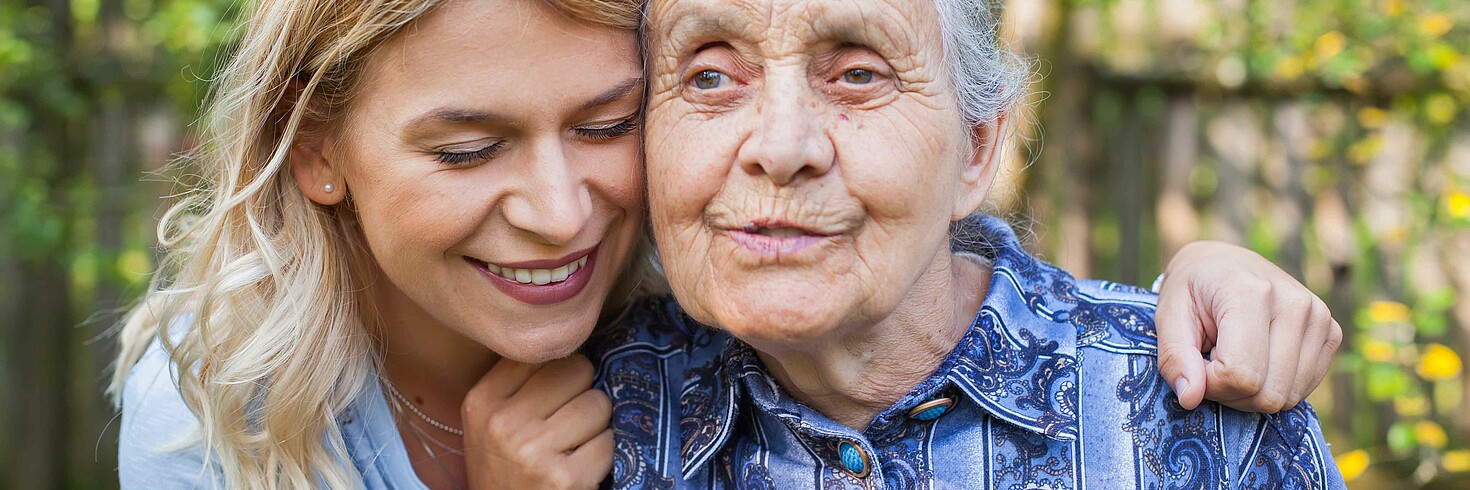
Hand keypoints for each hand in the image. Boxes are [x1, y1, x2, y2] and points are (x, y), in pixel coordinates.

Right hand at [462, 354, 613, 488]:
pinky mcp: (564, 479)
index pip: (542, 353)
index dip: (560, 370)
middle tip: (570, 422)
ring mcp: (533, 452)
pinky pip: (609, 443)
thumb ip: (522, 383)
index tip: (557, 393)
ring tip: (575, 446)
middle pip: (577, 370)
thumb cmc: (504, 469)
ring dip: (597, 425)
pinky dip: (604, 455)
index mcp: (482, 401)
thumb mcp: (490, 423)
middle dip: (583, 394)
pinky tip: (583, 467)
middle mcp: (503, 423)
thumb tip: (573, 337)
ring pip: (599, 404)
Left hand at [1154, 241, 1342, 412]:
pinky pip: (1303, 390)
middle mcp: (1295, 303)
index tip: (1197, 362)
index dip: (1210, 384)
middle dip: (1231, 393)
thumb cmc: (1191, 291)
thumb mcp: (1167, 317)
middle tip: (1213, 362)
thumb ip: (1173, 358)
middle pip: (1267, 393)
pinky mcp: (1331, 332)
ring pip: (1287, 397)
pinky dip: (1275, 386)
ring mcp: (1319, 317)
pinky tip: (1258, 359)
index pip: (1240, 375)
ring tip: (1234, 356)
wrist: (1223, 263)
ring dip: (1252, 392)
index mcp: (1251, 292)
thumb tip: (1190, 398)